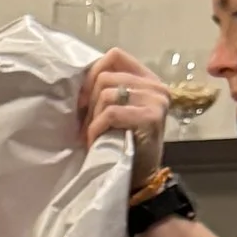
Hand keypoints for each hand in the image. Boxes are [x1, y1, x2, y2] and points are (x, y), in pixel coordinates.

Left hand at [78, 48, 170, 192]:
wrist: (140, 179)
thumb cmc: (123, 145)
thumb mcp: (117, 111)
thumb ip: (110, 90)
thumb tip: (80, 78)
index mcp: (148, 80)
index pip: (115, 56)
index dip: (93, 73)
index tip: (83, 99)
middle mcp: (156, 87)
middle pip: (106, 77)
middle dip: (89, 103)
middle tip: (87, 126)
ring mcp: (156, 101)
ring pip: (106, 94)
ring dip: (92, 118)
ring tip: (93, 135)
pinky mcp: (150, 118)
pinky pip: (110, 113)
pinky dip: (96, 129)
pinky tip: (95, 142)